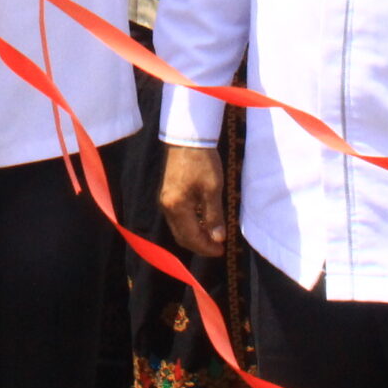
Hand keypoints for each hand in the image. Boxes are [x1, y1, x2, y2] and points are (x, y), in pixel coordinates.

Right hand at [159, 144, 227, 258]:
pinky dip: (190, 224)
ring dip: (195, 235)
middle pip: (182, 236)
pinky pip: (178, 217)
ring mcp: (165, 200)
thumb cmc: (202, 161)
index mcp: (177, 207)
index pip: (191, 237)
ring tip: (213, 236)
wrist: (187, 137)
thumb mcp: (213, 189)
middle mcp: (167, 207)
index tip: (221, 250)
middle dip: (200, 245)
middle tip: (218, 247)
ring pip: (179, 228)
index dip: (206, 248)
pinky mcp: (167, 193)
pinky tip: (203, 221)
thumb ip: (214, 215)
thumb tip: (218, 238)